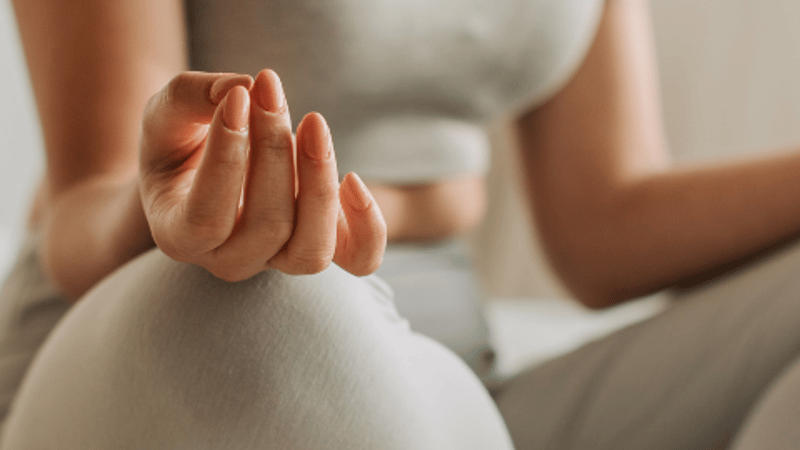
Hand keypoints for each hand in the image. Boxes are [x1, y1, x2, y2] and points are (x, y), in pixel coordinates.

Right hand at [138, 70, 385, 280]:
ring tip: (312, 123)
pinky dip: (368, 227)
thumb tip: (242, 87)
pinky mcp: (319, 246)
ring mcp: (277, 260)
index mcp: (179, 236)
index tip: (238, 97)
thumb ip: (189, 96)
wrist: (205, 168)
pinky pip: (359, 259)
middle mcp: (229, 260)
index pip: (207, 217)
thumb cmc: (180, 142)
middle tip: (270, 89)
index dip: (227, 157)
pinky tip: (353, 179)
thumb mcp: (167, 112)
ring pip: (312, 250)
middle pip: (269, 226)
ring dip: (319, 182)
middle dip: (275, 152)